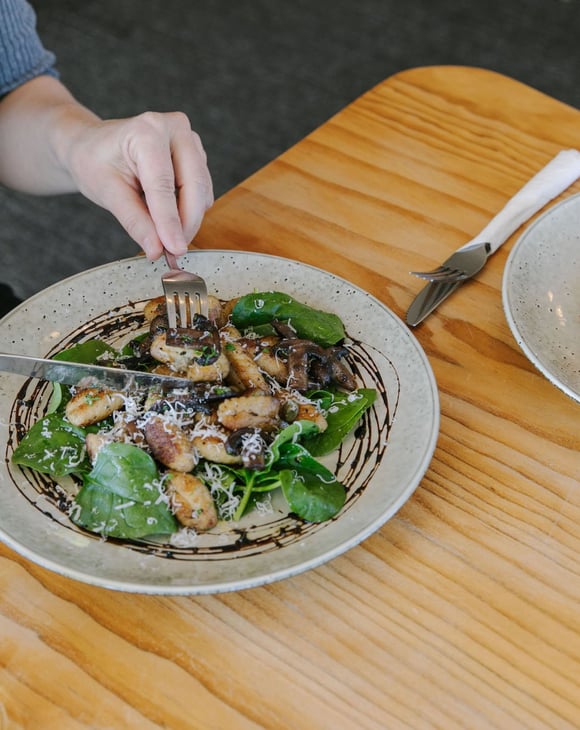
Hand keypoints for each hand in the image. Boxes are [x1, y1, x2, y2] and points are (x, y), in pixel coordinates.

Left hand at [64, 111, 213, 258]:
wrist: (94, 145)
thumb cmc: (95, 162)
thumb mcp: (107, 193)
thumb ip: (135, 221)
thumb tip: (157, 249)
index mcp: (146, 132)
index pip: (163, 185)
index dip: (170, 221)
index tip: (174, 249)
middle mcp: (174, 129)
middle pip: (194, 185)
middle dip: (186, 223)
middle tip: (174, 251)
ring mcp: (190, 140)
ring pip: (202, 191)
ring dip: (188, 220)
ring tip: (165, 236)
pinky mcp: (197, 155)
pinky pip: (202, 190)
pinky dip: (190, 211)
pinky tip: (169, 218)